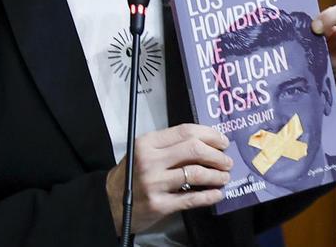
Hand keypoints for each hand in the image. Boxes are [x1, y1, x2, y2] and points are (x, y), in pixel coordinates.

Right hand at [106, 124, 232, 234]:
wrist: (109, 203)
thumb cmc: (131, 176)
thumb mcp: (144, 152)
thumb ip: (169, 146)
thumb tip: (206, 143)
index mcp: (148, 143)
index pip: (186, 131)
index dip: (210, 135)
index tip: (222, 141)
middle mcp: (150, 160)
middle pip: (194, 149)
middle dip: (217, 155)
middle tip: (226, 161)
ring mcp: (154, 183)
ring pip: (196, 173)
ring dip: (216, 175)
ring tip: (223, 177)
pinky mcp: (159, 204)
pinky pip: (191, 198)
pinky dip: (209, 195)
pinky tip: (216, 193)